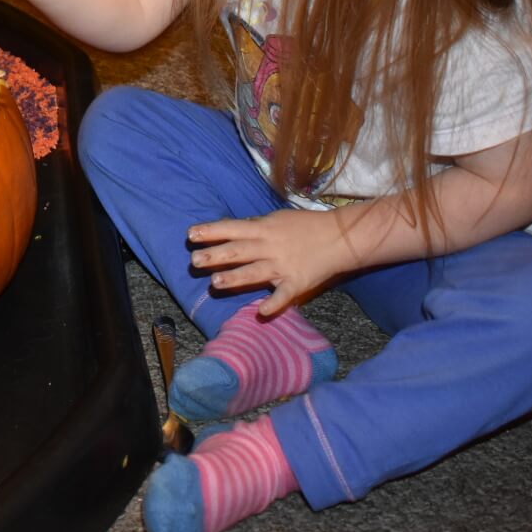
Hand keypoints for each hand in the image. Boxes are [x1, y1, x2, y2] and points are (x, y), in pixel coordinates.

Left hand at [188, 206, 355, 316]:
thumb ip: (256, 227)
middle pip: (239, 251)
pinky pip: (284, 295)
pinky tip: (261, 312)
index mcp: (265, 229)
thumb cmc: (307, 226)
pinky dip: (274, 304)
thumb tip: (233, 230)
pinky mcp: (297, 282)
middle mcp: (270, 247)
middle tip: (194, 260)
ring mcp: (283, 265)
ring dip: (235, 277)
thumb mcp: (278, 219)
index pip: (233, 228)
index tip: (191, 234)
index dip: (212, 231)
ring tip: (215, 282)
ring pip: (255, 272)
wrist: (341, 237)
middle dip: (216, 255)